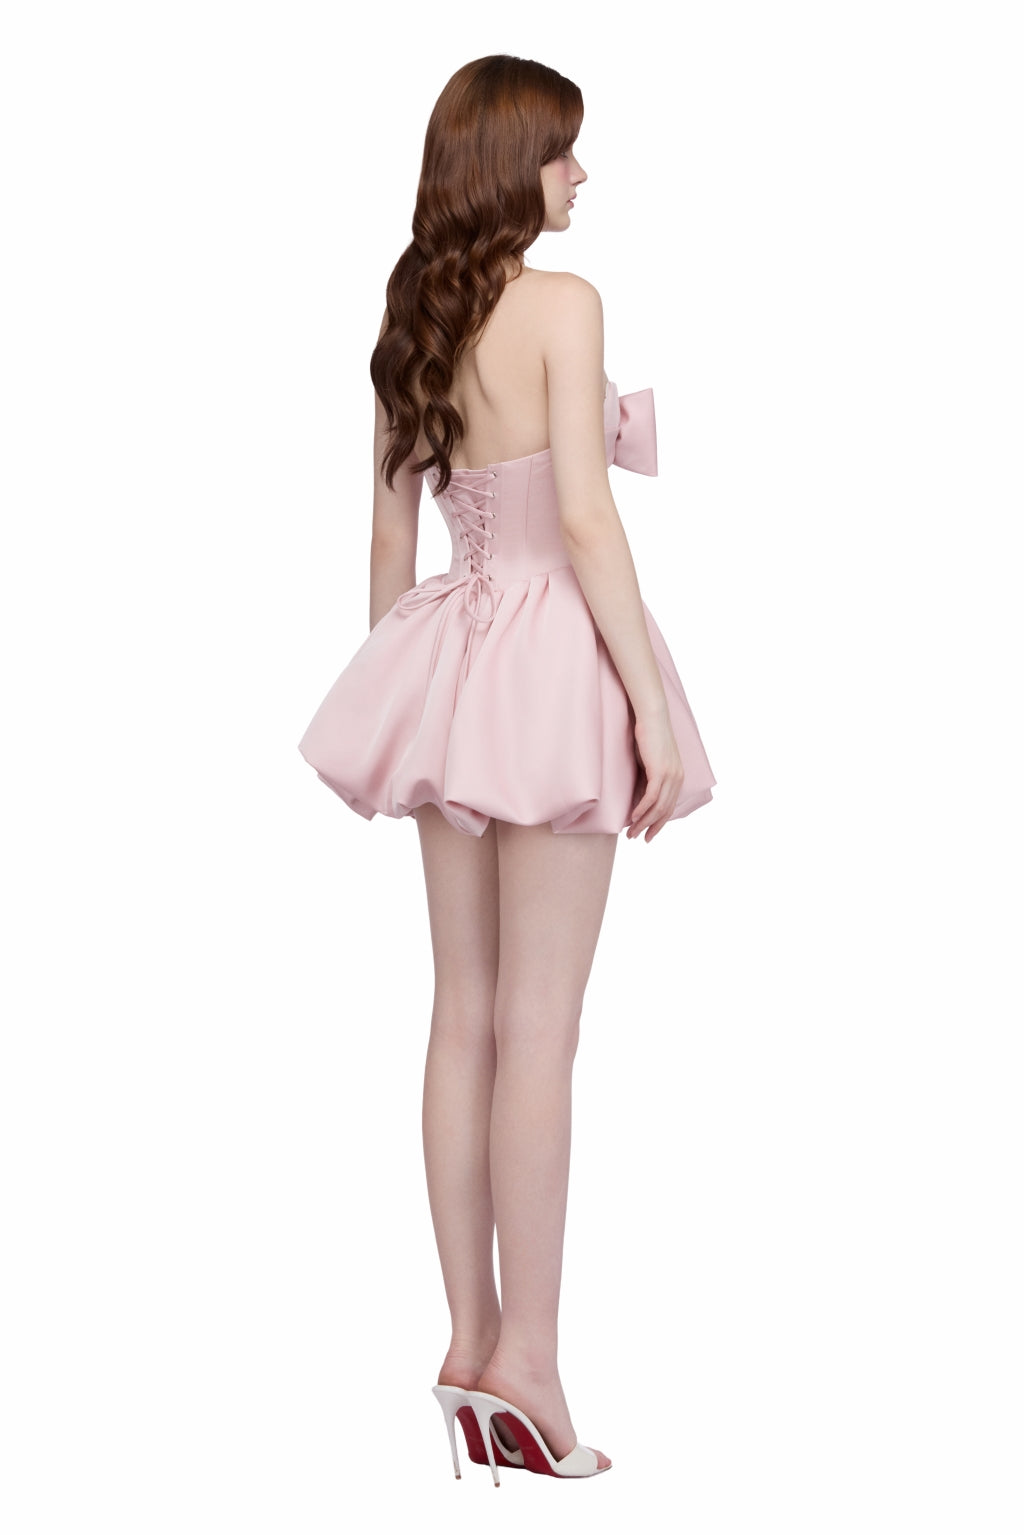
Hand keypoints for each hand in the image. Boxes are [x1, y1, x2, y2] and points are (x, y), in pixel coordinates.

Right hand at [627, 710, 684, 842]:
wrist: (652, 716)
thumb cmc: (648, 736)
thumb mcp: (649, 762)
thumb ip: (648, 779)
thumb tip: (639, 797)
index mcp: (677, 777)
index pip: (669, 807)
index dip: (658, 824)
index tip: (647, 835)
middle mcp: (677, 778)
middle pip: (664, 811)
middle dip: (650, 827)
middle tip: (635, 837)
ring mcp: (670, 775)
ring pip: (658, 807)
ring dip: (643, 822)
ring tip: (631, 832)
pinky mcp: (660, 771)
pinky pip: (651, 797)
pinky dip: (642, 809)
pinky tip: (633, 817)